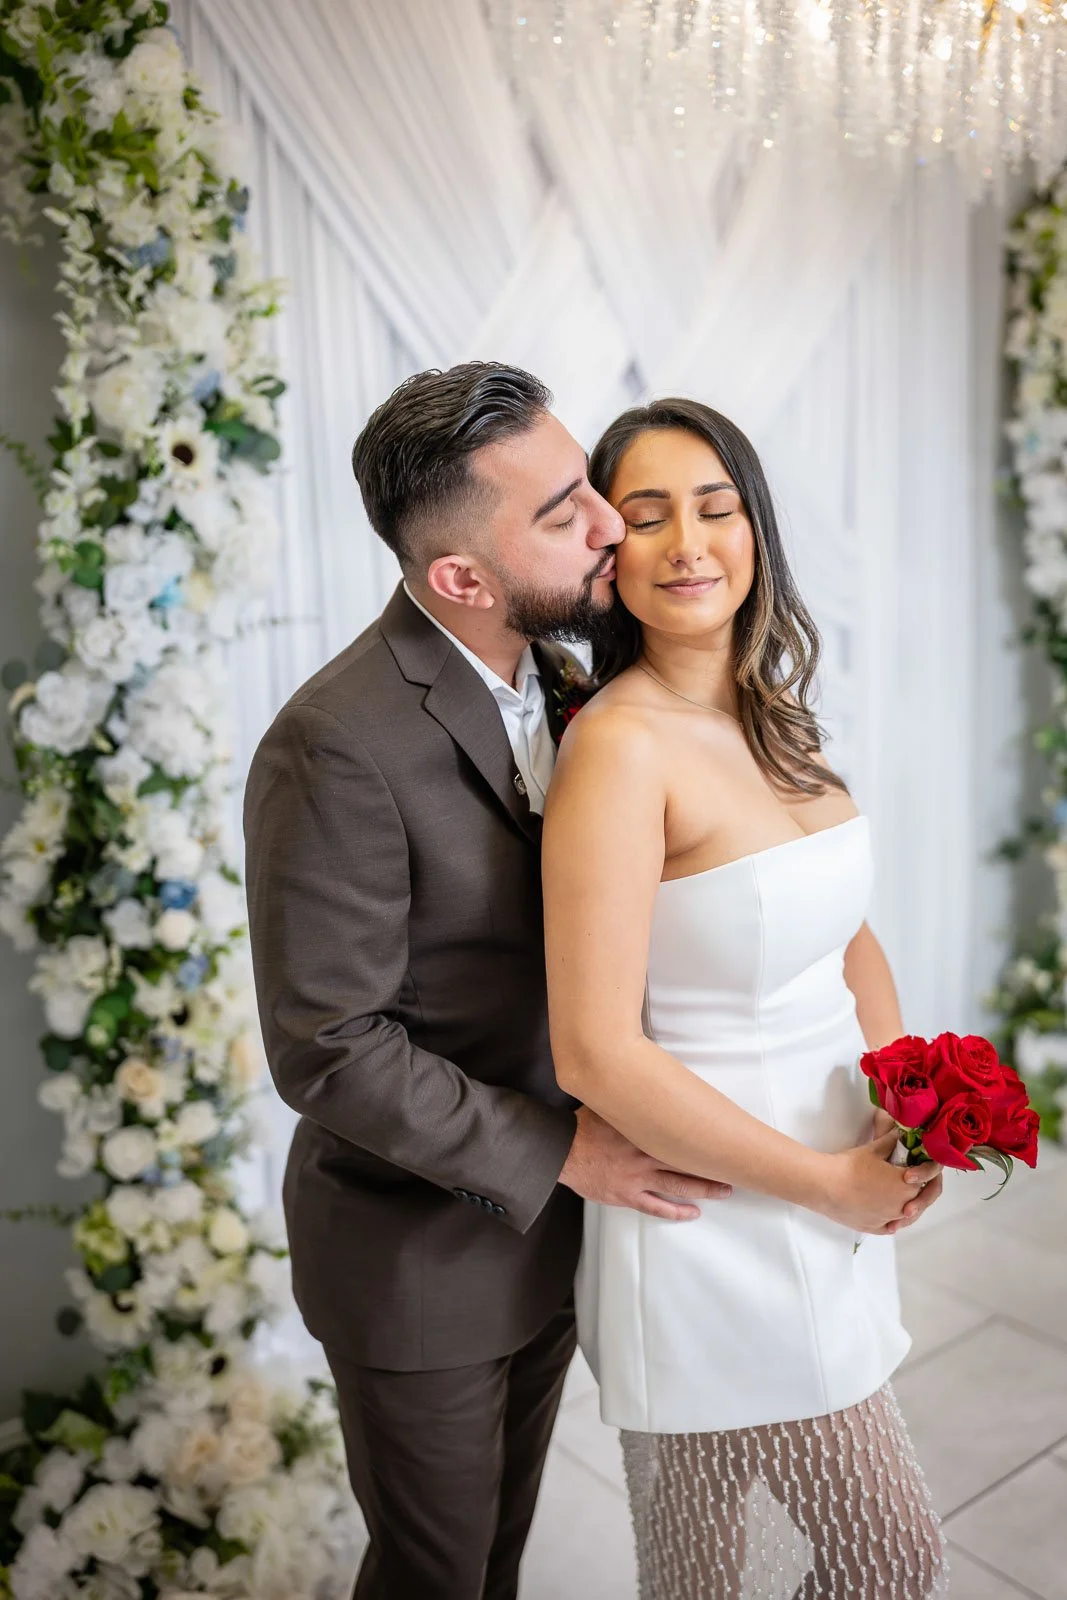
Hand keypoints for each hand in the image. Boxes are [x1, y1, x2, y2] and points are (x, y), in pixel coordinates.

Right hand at [559, 1105, 732, 1220]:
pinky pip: (655, 1205)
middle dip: (712, 1166)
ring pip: (677, 1185)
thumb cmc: (583, 1126)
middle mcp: (644, 1154)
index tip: (725, 1136)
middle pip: (686, 1161)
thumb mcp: (609, 1104)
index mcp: (643, 1129)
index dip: (704, 1136)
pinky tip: (692, 1213)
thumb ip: (631, 1098)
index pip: (681, 1131)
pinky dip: (675, 1211)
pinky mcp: (626, 1194)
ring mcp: (636, 1177)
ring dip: (703, 1189)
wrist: (560, 1151)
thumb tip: (648, 1077)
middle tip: (735, 1169)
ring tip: (724, 1190)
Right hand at [818, 1130, 942, 1234]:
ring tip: (902, 1196)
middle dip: (921, 1189)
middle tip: (912, 1178)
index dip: (926, 1170)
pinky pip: (890, 1226)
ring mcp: (888, 1220)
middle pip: (921, 1200)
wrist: (825, 1186)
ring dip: (909, 1205)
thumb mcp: (874, 1149)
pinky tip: (888, 1215)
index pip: (929, 1180)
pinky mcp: (874, 1228)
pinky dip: (892, 1220)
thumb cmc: (850, 1166)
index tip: (918, 1163)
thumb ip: (892, 1142)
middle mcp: (903, 1207)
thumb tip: (901, 1134)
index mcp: (908, 1187)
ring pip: (907, 1216)